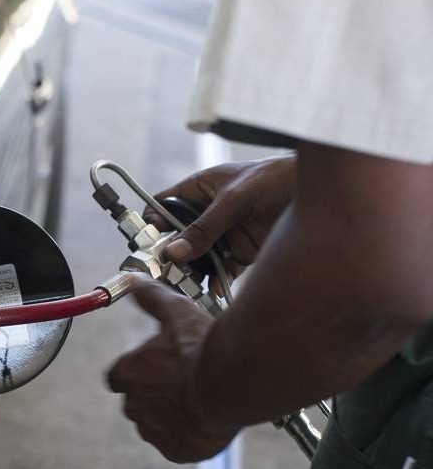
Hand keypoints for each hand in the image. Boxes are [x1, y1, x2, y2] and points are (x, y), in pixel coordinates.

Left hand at [107, 275, 236, 462]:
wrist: (230, 384)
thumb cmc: (201, 348)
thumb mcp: (175, 312)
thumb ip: (151, 297)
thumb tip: (134, 280)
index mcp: (127, 374)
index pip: (118, 377)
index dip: (135, 372)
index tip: (153, 368)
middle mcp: (134, 405)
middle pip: (136, 402)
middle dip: (154, 394)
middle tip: (182, 382)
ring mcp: (154, 431)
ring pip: (156, 424)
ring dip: (170, 415)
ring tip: (197, 399)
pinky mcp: (175, 451)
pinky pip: (175, 445)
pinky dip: (186, 436)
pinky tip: (205, 419)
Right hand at [144, 155, 294, 290]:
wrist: (322, 191)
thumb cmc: (276, 178)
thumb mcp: (234, 200)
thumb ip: (204, 227)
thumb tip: (173, 251)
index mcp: (201, 189)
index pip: (166, 206)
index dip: (154, 224)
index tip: (147, 244)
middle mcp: (210, 212)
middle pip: (179, 237)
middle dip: (171, 254)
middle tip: (164, 272)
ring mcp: (226, 233)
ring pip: (199, 256)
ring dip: (192, 271)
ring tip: (184, 285)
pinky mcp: (243, 252)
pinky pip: (223, 270)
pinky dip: (216, 281)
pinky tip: (212, 290)